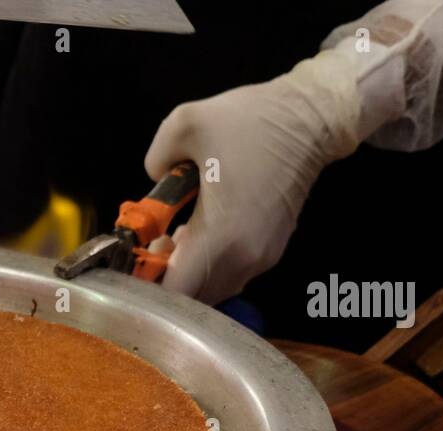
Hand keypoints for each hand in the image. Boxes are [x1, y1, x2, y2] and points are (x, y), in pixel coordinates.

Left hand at [144, 48, 363, 303]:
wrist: (310, 120)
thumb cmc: (250, 121)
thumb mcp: (184, 124)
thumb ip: (154, 160)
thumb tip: (154, 187)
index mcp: (221, 236)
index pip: (175, 292)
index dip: (146, 285)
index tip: (132, 262)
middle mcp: (243, 259)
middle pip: (191, 297)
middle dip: (164, 277)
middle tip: (151, 244)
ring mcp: (261, 259)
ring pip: (210, 289)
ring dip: (186, 273)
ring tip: (174, 237)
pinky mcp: (270, 253)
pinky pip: (228, 275)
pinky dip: (207, 265)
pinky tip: (199, 234)